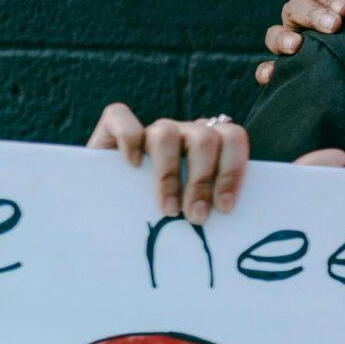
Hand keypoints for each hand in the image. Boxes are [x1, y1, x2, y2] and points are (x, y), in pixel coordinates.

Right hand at [87, 105, 248, 222]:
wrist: (112, 211)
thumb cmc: (160, 215)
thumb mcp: (192, 209)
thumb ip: (211, 205)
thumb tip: (232, 226)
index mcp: (209, 144)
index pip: (232, 138)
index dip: (232, 171)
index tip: (223, 207)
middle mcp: (182, 132)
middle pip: (204, 138)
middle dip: (202, 181)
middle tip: (195, 216)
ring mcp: (149, 129)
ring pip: (165, 133)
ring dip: (169, 175)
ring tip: (168, 210)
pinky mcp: (112, 128)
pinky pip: (121, 117)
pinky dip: (128, 139)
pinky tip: (132, 165)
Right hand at [253, 0, 344, 86]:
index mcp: (325, 1)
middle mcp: (304, 19)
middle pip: (296, 7)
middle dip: (314, 14)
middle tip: (334, 25)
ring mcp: (293, 43)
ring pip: (276, 33)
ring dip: (284, 37)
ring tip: (297, 46)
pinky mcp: (286, 69)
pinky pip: (268, 69)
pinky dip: (267, 71)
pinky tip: (272, 76)